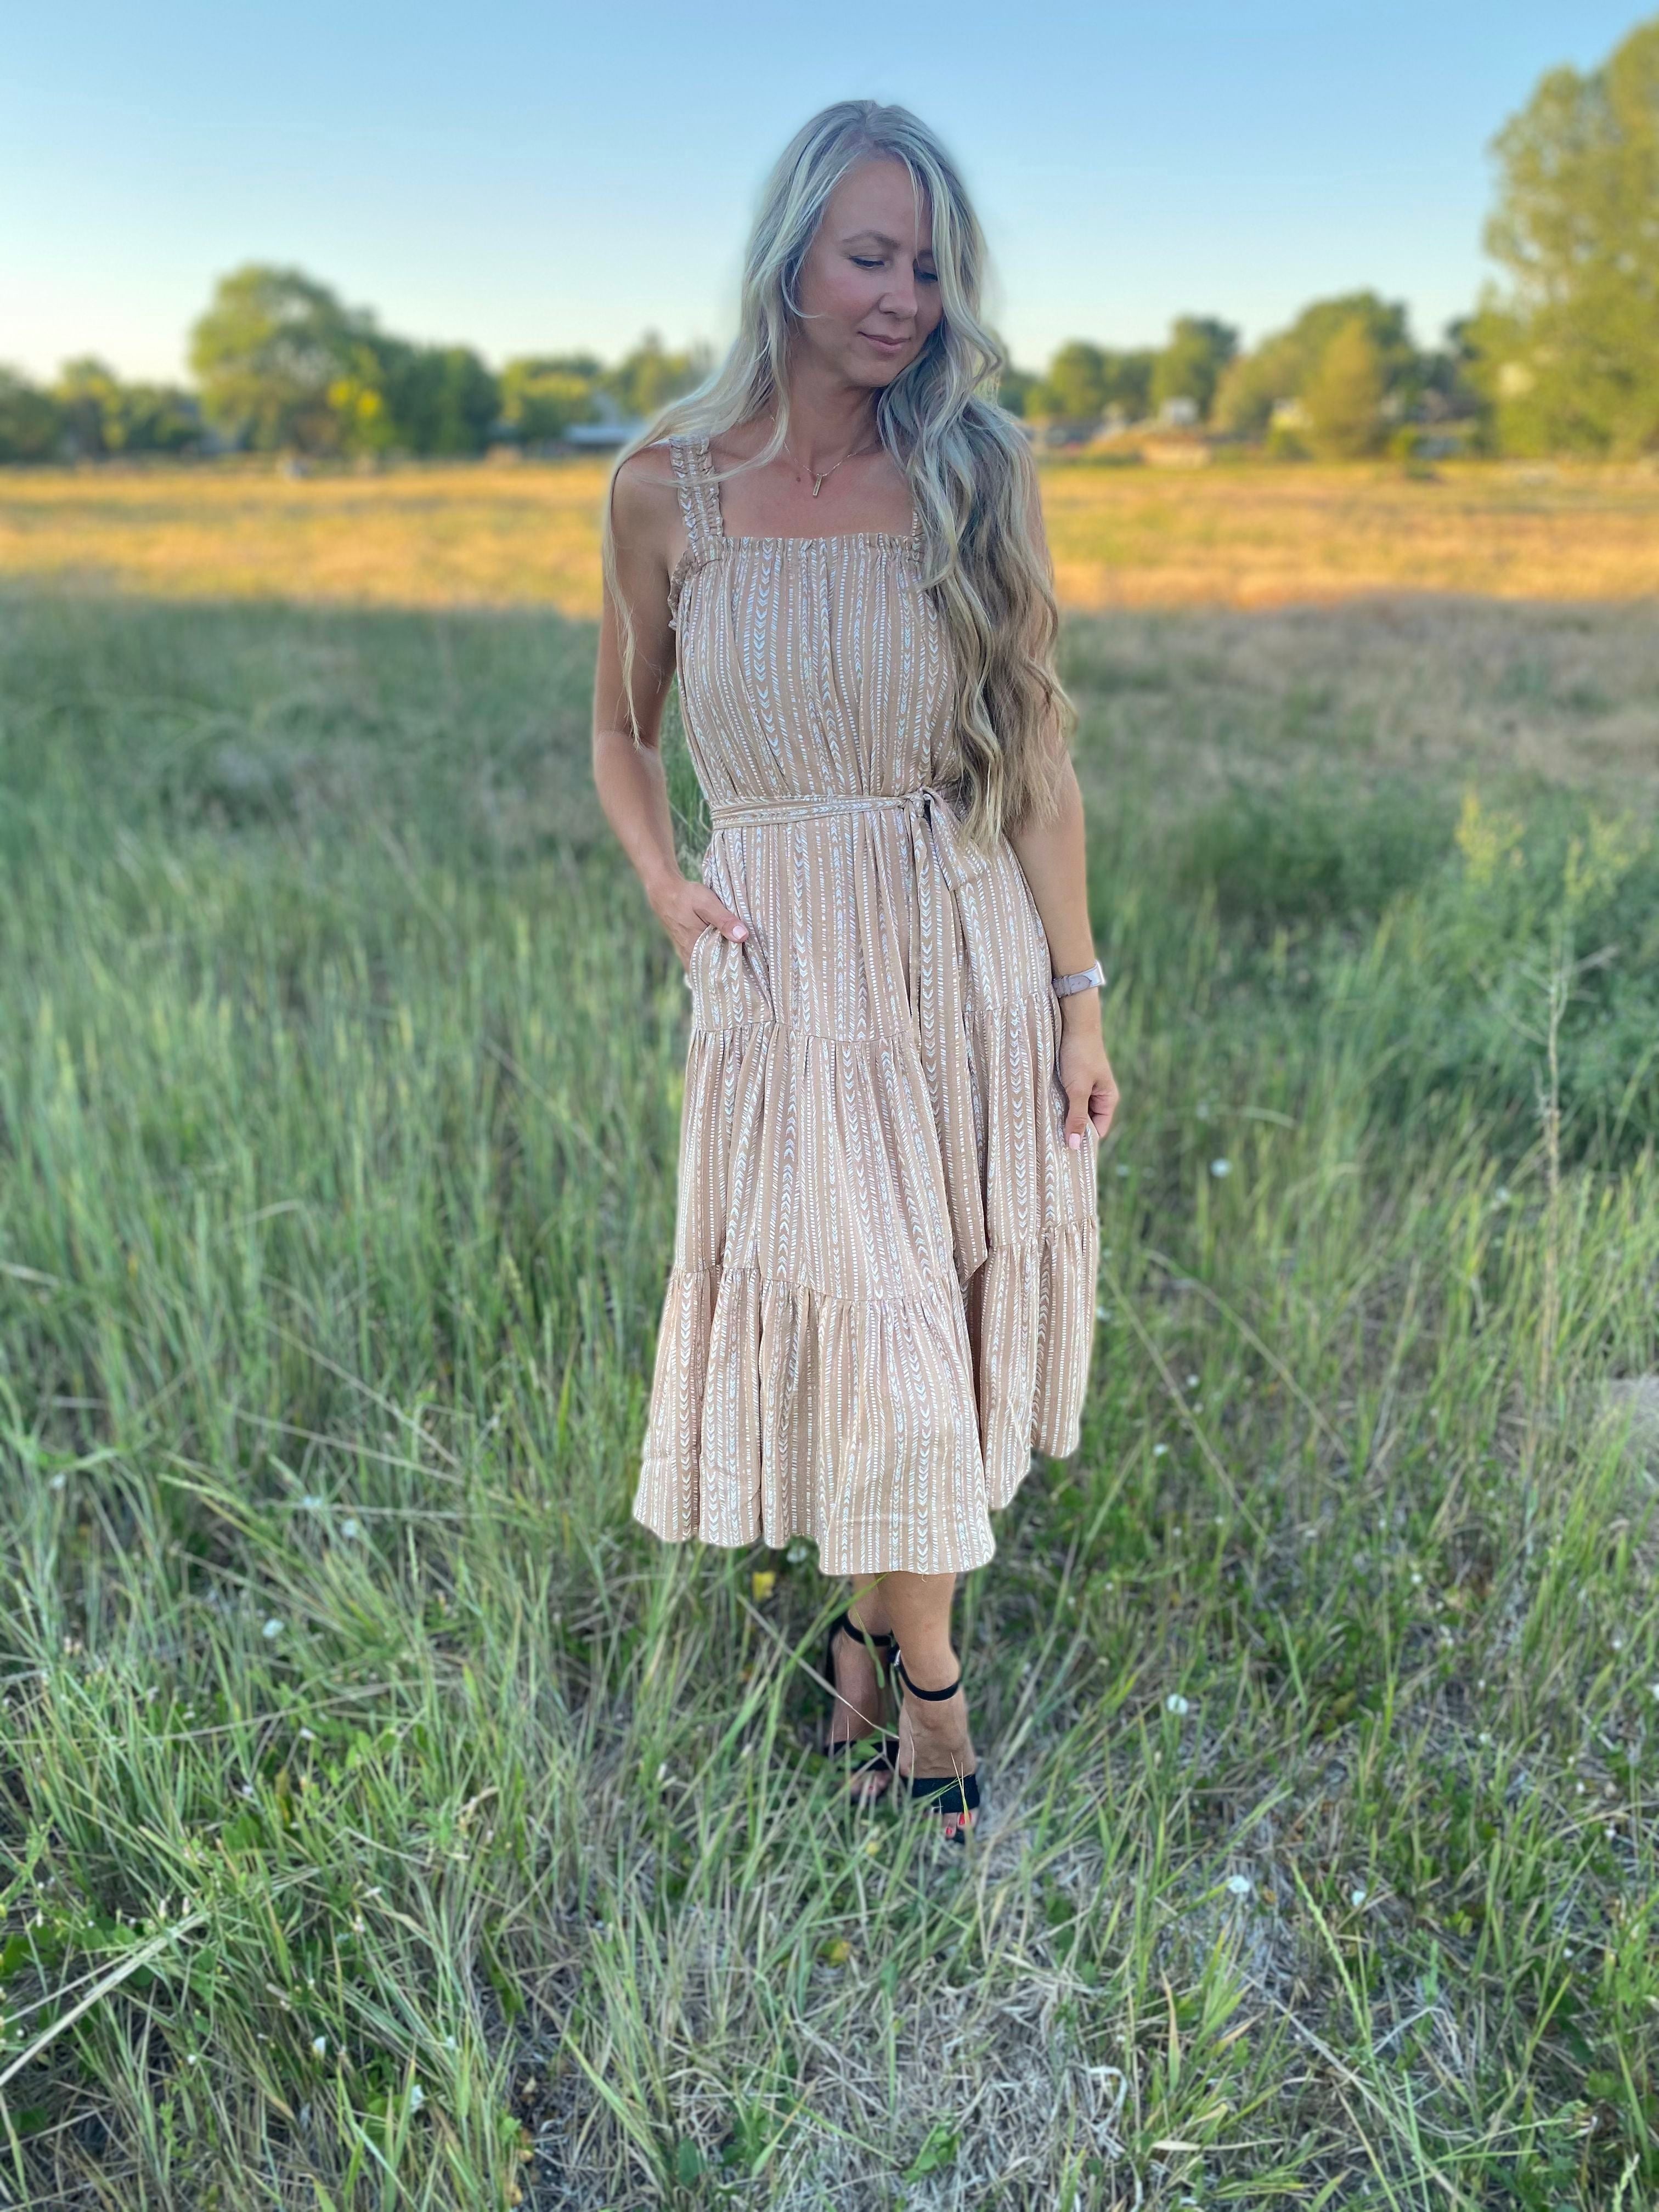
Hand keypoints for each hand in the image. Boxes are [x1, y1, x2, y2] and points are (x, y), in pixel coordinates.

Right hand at [651, 875, 748, 970]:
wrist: (664, 891)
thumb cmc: (686, 896)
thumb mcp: (707, 904)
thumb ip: (724, 920)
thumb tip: (742, 936)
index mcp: (695, 947)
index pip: (716, 971)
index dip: (731, 974)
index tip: (747, 975)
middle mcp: (689, 954)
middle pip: (711, 972)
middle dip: (727, 973)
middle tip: (746, 975)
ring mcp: (686, 952)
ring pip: (705, 967)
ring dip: (718, 967)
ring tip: (737, 968)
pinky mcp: (685, 947)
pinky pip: (700, 961)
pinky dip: (711, 961)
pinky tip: (722, 958)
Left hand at [1056, 995, 1118, 1147]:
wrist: (1074, 1022)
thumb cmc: (1079, 1055)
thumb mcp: (1077, 1089)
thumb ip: (1076, 1117)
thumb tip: (1075, 1146)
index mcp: (1108, 1099)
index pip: (1098, 1130)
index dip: (1084, 1141)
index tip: (1064, 1153)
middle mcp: (1099, 1095)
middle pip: (1086, 1122)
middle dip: (1071, 1130)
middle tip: (1050, 1143)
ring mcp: (1086, 1086)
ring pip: (1074, 1109)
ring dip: (1062, 1116)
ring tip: (1044, 1128)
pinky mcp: (1073, 1078)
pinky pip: (1066, 1098)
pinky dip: (1057, 1104)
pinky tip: (1043, 1109)